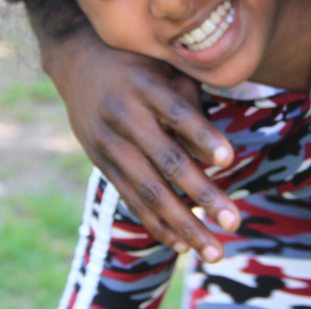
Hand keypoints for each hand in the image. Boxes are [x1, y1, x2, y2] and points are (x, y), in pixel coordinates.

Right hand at [36, 16, 240, 261]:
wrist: (76, 59)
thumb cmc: (137, 60)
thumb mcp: (163, 64)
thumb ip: (190, 97)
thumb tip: (218, 153)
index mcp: (144, 85)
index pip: (177, 112)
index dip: (202, 135)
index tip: (230, 159)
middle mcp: (123, 116)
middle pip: (166, 160)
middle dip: (202, 194)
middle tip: (233, 221)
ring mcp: (108, 143)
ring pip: (148, 190)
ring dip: (183, 223)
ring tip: (213, 250)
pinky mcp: (101, 161)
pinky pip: (130, 198)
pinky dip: (156, 223)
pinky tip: (181, 244)